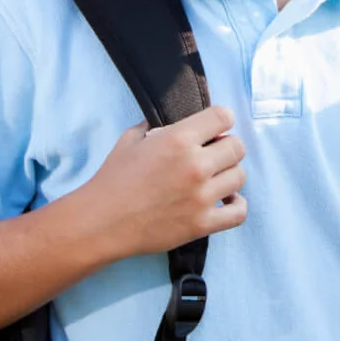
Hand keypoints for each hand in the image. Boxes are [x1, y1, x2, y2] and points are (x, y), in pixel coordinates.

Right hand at [78, 106, 247, 260]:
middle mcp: (194, 165)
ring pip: (239, 176)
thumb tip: (173, 123)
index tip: (215, 129)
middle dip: (226, 147)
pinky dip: (236, 205)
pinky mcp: (201, 224)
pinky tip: (225, 201)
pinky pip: (238, 212)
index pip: (223, 116)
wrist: (100, 222)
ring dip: (229, 175)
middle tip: (212, 155)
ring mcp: (200, 196)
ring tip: (214, 179)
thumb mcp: (131, 139)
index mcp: (178, 139)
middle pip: (237, 147)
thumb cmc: (112, 179)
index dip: (221, 120)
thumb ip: (156, 126)